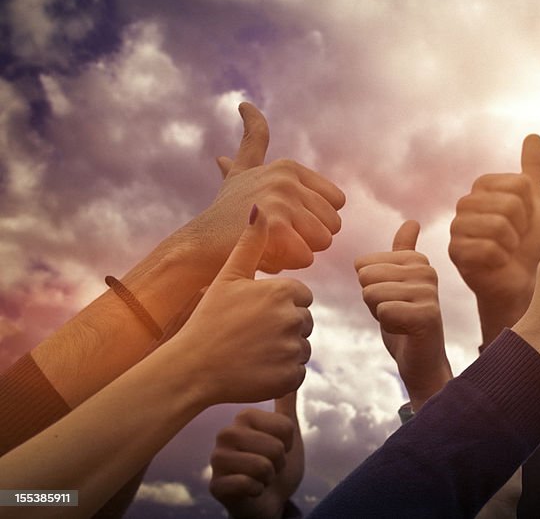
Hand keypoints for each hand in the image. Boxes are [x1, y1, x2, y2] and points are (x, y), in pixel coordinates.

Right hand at [168, 206, 313, 405]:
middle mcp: (294, 318)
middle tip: (250, 335)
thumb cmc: (208, 319)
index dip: (278, 305)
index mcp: (284, 291)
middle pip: (303, 322)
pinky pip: (296, 373)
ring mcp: (293, 349)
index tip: (253, 314)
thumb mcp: (228, 276)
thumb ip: (250, 243)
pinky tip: (255, 370)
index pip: (300, 297)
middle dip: (282, 328)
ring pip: (300, 348)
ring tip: (251, 351)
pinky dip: (280, 374)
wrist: (191, 367)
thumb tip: (259, 208)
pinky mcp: (291, 377)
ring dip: (282, 352)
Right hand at [186, 103, 344, 275]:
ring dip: (300, 251)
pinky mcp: (275, 227)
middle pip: (333, 224)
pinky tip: (266, 255)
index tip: (283, 217)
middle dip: (309, 237)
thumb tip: (247, 105)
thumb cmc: (225, 213)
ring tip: (271, 243)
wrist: (197, 247)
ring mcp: (280, 200)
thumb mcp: (242, 171)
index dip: (314, 218)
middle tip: (275, 235)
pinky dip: (290, 263)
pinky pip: (307, 257)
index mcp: (288, 167)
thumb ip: (251, 139)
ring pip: (323, 241)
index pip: (337, 202)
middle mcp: (286, 179)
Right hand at [209, 392, 303, 518]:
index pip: (284, 426)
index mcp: (243, 418)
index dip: (288, 443)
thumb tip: (290, 369)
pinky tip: (250, 490)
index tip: (278, 447)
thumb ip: (286, 403)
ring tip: (260, 476)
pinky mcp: (215, 485)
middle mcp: (225, 434)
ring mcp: (217, 460)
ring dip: (268, 477)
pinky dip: (257, 490)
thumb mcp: (288, 431)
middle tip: (268, 465)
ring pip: (261, 465)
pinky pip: (247, 484)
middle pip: (274, 446)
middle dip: (279, 462)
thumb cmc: (277, 465)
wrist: (269, 501)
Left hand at [354, 221, 451, 410]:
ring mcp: (430, 292)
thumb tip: (413, 221)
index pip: (364, 265)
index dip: (369, 288)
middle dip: (372, 300)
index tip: (392, 301)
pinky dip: (388, 326)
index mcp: (418, 260)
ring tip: (401, 321)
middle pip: (367, 277)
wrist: (421, 361)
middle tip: (395, 313)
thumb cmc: (404, 321)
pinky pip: (384, 311)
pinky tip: (406, 332)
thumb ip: (402, 252)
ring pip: (373, 294)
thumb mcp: (397, 283)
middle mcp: (428, 271)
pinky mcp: (428, 315)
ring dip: (380, 314)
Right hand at [449, 134, 539, 345]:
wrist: (522, 282)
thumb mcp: (538, 204)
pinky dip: (501, 259)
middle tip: (516, 239)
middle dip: (522, 227)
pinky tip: (497, 263)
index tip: (525, 221)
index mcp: (484, 187)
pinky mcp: (455, 252)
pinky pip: (488, 248)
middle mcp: (466, 203)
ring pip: (498, 225)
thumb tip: (533, 135)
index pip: (519, 184)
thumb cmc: (530, 244)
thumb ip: (533, 170)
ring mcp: (457, 227)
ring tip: (507, 251)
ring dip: (512, 244)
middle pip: (508, 203)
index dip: (531, 206)